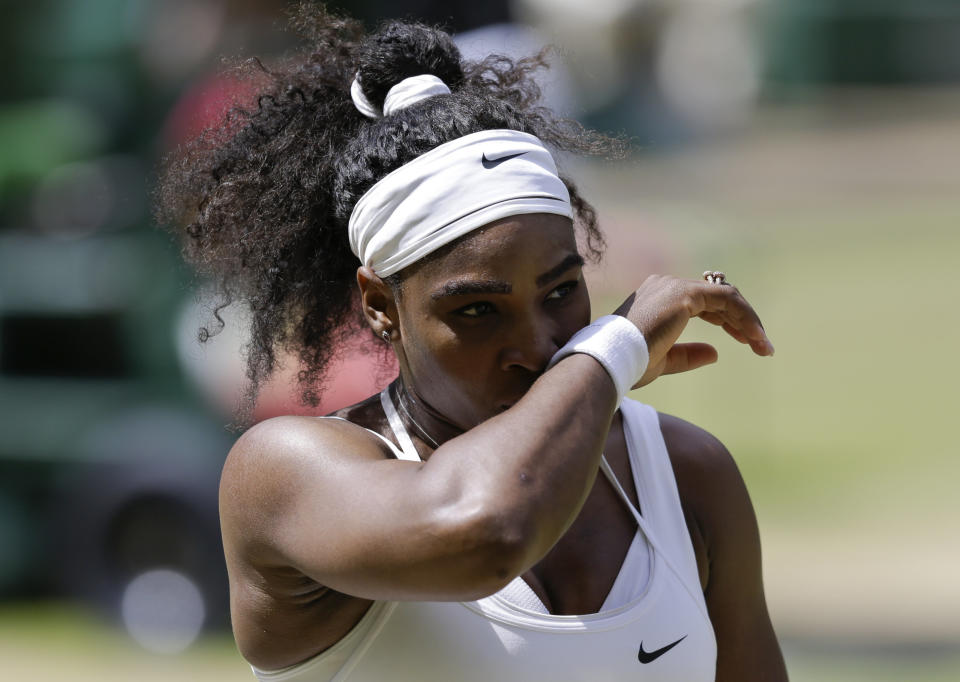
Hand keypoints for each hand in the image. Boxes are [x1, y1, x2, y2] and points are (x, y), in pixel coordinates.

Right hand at [612, 275, 773, 387]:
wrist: (612, 359)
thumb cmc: (630, 363)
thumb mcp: (664, 360)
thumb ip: (688, 354)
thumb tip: (715, 353)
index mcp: (658, 297)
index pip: (702, 302)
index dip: (727, 321)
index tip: (745, 342)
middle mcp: (666, 285)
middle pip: (716, 297)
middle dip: (741, 321)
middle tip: (761, 346)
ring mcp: (675, 286)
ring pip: (725, 296)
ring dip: (747, 320)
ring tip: (763, 346)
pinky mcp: (685, 293)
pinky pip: (726, 299)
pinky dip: (745, 316)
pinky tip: (755, 337)